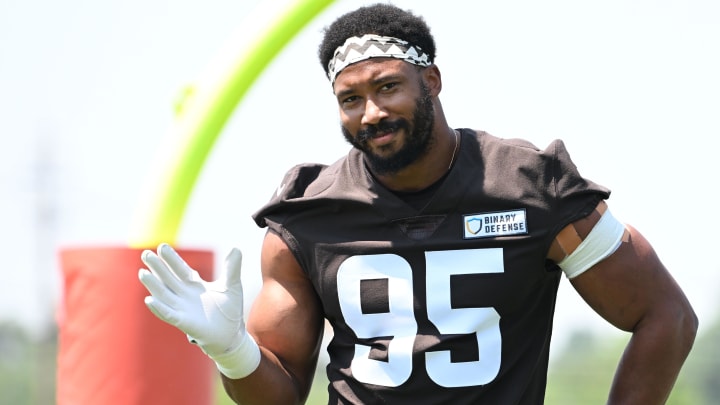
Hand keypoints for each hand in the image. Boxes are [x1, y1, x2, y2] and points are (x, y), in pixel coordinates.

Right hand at [138, 243, 259, 377]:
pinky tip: (149, 299)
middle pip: (168, 278)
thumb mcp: (232, 285)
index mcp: (194, 284)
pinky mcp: (183, 322)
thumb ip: (232, 268)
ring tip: (142, 272)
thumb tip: (236, 248)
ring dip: (153, 284)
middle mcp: (184, 295)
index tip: (162, 246)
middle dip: (157, 267)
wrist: (232, 335)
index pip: (180, 268)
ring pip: (163, 294)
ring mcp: (182, 308)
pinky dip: (158, 308)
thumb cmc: (230, 311)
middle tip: (146, 253)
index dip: (171, 258)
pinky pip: (168, 314)